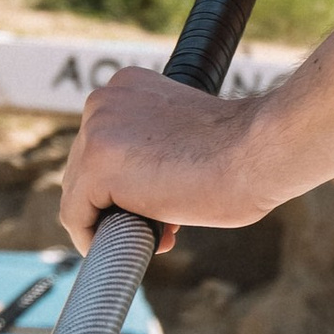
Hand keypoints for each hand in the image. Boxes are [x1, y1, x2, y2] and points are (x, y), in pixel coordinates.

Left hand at [59, 70, 280, 252]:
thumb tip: (136, 187)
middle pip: (85, 169)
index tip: (162, 202)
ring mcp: (96, 131)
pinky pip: (75, 216)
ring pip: (78, 194)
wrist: (257, 152)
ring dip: (111, 221)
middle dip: (118, 204)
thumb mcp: (186, 136)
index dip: (128, 184)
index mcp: (127, 87)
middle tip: (164, 224)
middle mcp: (103, 100)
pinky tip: (127, 246)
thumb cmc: (241, 150)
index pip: (104, 145)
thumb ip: (154, 148)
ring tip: (159, 232)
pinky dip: (93, 238)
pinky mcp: (95, 166)